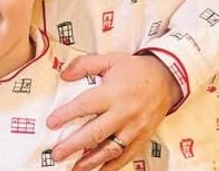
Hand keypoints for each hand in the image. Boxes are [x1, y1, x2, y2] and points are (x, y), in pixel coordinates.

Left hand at [48, 53, 181, 170]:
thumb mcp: (109, 59)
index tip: (51, 123)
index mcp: (113, 93)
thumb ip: (84, 64)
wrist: (167, 79)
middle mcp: (123, 113)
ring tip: (74, 169)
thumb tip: (63, 75)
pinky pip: (126, 156)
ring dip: (90, 162)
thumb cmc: (134, 69)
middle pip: (95, 133)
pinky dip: (111, 166)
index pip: (85, 105)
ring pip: (110, 149)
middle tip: (56, 154)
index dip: (66, 115)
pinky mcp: (143, 138)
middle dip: (73, 145)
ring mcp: (134, 128)